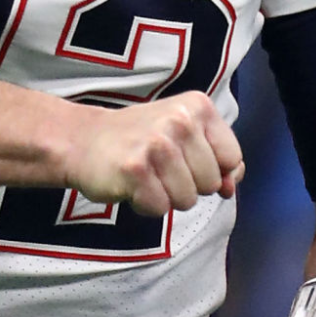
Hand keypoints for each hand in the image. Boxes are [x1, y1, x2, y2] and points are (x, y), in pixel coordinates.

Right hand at [62, 92, 242, 215]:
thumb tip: (230, 186)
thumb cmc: (139, 140)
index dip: (214, 170)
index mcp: (198, 106)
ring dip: (166, 197)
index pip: (232, 158)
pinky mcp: (135, 170)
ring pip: (187, 199)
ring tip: (147, 175)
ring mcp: (157, 145)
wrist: (83, 140)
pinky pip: (160, 209)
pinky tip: (132, 185)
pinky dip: (145, 205)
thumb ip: (217, 158)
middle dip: (188, 185)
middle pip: (210, 183)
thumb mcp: (185, 134)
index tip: (187, 161)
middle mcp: (180, 121)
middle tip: (160, 167)